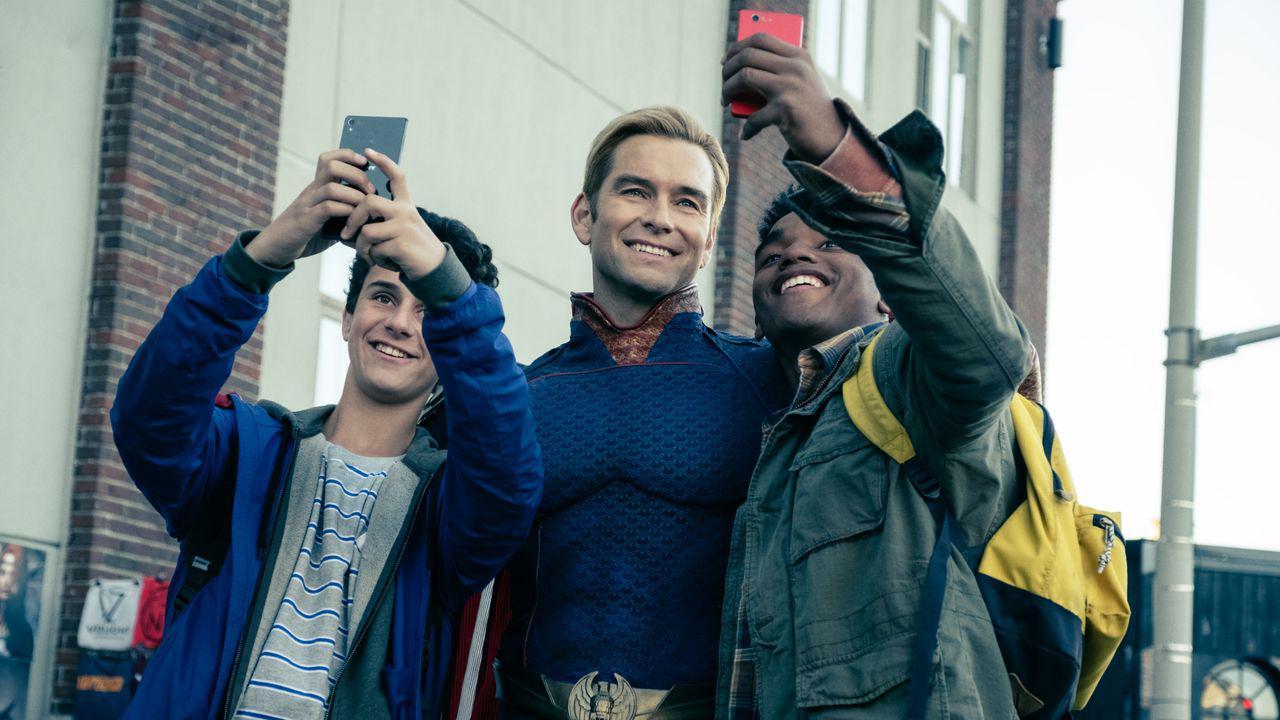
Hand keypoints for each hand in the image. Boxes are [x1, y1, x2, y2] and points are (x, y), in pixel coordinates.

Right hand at [248, 149, 376, 266]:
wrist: (276, 248)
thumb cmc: (306, 234)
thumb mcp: (327, 218)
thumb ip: (344, 210)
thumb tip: (371, 208)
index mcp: (316, 188)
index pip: (328, 159)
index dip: (348, 155)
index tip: (365, 163)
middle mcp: (311, 192)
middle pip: (332, 166)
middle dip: (356, 174)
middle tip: (371, 189)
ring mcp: (307, 205)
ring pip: (331, 188)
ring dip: (354, 195)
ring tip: (366, 205)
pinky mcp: (306, 222)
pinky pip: (327, 209)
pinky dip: (344, 211)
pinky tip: (353, 219)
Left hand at [341, 148, 445, 280]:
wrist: (434, 269)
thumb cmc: (411, 248)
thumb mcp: (401, 229)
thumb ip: (383, 220)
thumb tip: (355, 223)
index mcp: (406, 205)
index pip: (396, 176)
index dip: (383, 162)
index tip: (368, 151)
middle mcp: (405, 212)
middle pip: (369, 202)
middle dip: (352, 218)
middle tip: (346, 233)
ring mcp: (404, 228)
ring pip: (367, 231)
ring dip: (362, 247)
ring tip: (368, 254)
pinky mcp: (402, 245)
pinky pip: (375, 250)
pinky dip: (374, 259)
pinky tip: (385, 262)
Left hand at [722, 33, 846, 162]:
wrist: (832, 138)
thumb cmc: (808, 111)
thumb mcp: (800, 82)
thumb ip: (778, 69)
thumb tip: (738, 66)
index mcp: (798, 56)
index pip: (760, 39)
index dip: (737, 47)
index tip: (725, 61)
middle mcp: (795, 67)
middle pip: (747, 56)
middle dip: (727, 71)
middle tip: (723, 85)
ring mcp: (790, 87)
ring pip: (744, 76)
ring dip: (727, 90)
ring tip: (726, 102)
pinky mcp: (786, 109)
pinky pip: (753, 116)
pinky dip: (746, 128)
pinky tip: (745, 134)